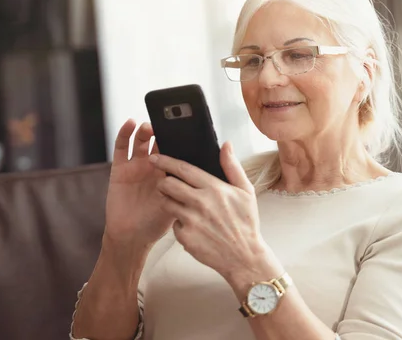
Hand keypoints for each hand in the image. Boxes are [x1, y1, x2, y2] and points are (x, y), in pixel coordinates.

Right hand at [103, 119, 174, 247]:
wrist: (132, 236)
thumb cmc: (156, 223)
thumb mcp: (177, 203)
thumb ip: (185, 188)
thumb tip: (203, 174)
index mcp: (169, 172)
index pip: (175, 149)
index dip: (179, 137)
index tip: (186, 125)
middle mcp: (153, 166)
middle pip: (159, 141)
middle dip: (163, 131)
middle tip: (168, 122)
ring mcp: (136, 165)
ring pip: (141, 141)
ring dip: (145, 130)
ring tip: (150, 125)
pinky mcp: (120, 168)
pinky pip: (122, 148)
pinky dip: (124, 134)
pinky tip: (130, 124)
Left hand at [149, 142, 274, 279]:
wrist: (244, 256)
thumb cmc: (246, 223)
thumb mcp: (246, 191)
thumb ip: (233, 166)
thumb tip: (226, 145)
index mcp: (214, 188)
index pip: (183, 169)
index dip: (165, 161)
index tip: (155, 157)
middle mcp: (201, 203)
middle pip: (167, 184)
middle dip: (163, 181)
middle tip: (166, 183)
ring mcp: (192, 221)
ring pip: (166, 203)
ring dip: (169, 201)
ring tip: (180, 204)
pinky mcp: (185, 237)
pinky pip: (173, 224)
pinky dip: (179, 223)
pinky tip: (192, 225)